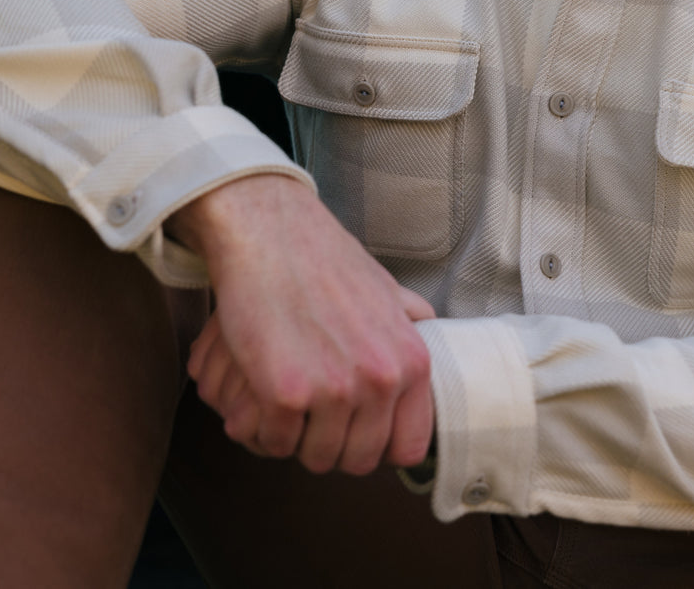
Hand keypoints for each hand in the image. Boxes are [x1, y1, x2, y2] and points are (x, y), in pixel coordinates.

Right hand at [169, 174, 435, 474]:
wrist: (270, 234)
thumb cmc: (325, 261)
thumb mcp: (388, 290)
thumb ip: (412, 320)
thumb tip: (433, 329)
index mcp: (411, 362)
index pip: (407, 448)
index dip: (377, 446)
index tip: (354, 431)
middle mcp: (381, 380)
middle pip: (358, 460)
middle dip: (331, 446)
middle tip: (310, 417)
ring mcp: (334, 389)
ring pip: (316, 458)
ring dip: (296, 440)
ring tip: (284, 405)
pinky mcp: (285, 393)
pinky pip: (275, 442)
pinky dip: (263, 428)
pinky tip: (260, 396)